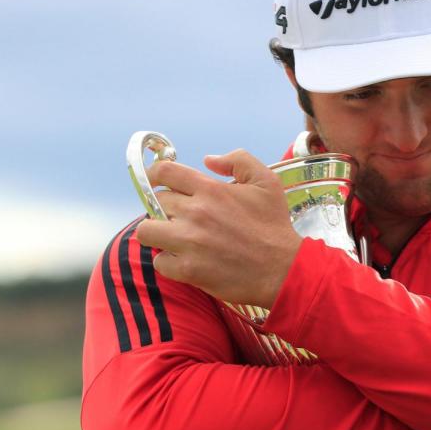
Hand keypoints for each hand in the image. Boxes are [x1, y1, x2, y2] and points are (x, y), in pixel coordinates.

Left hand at [136, 149, 301, 307]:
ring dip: (158, 233)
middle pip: (155, 202)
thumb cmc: (275, 226)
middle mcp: (195, 213)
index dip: (155, 175)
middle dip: (166, 208)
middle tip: (182, 217)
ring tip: (175, 238)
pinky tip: (186, 260)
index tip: (157, 181)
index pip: (164, 173)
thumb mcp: (267, 183)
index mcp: (211, 190)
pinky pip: (159, 261)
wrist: (283, 269)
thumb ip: (239, 160)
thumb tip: (209, 160)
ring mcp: (189, 242)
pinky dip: (169, 261)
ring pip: (147, 231)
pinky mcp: (188, 269)